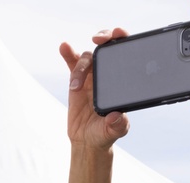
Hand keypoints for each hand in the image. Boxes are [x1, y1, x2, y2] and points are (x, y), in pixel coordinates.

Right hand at [59, 31, 130, 149]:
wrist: (87, 139)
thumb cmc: (105, 133)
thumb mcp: (115, 131)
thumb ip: (118, 125)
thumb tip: (116, 117)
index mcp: (121, 80)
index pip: (125, 54)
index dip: (123, 39)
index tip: (119, 34)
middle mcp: (108, 74)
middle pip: (106, 47)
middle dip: (104, 38)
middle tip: (98, 40)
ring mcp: (91, 76)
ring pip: (87, 58)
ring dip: (80, 66)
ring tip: (75, 87)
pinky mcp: (76, 81)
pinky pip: (72, 64)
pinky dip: (68, 54)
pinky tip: (64, 47)